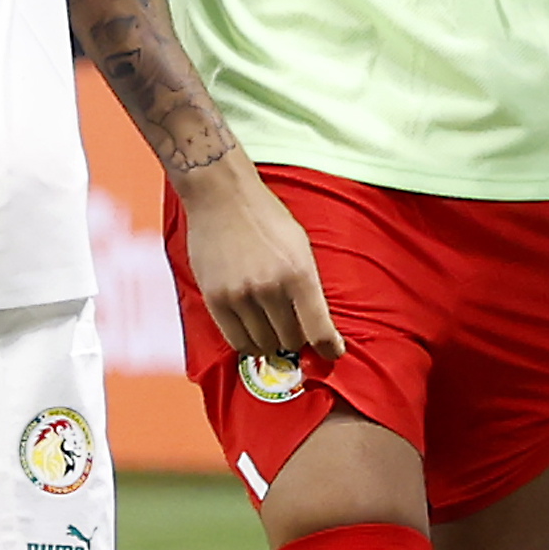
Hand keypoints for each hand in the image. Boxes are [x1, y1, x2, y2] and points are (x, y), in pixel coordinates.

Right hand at [175, 162, 340, 371]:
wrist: (221, 197)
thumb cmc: (266, 218)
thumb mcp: (300, 246)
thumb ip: (309, 286)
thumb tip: (317, 325)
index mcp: (299, 273)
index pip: (319, 330)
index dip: (329, 349)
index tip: (332, 353)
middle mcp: (271, 289)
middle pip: (291, 341)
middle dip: (297, 339)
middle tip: (295, 329)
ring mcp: (241, 296)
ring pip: (264, 344)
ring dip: (272, 341)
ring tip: (272, 327)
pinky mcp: (216, 299)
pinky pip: (237, 340)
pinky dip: (249, 342)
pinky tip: (253, 330)